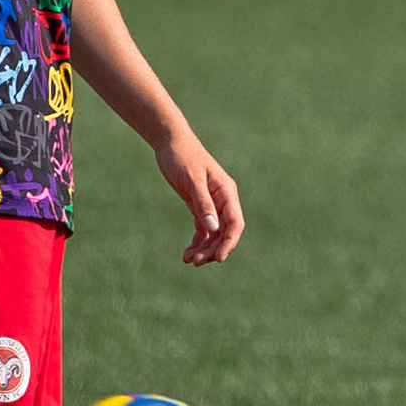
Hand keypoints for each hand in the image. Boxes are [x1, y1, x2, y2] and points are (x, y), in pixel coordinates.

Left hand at [158, 132, 244, 265]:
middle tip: (196, 262)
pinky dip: (197, 242)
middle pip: (225, 232)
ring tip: (189, 260)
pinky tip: (187, 254)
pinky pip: (203, 229)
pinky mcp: (200, 206)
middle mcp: (223, 200)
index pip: (235, 223)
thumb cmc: (182, 157)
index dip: (229, 242)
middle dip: (213, 250)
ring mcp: (212, 204)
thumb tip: (213, 228)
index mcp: (226, 192)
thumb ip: (203, 203)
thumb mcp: (192, 180)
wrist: (171, 143)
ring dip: (204, 249)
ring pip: (214, 234)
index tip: (219, 258)